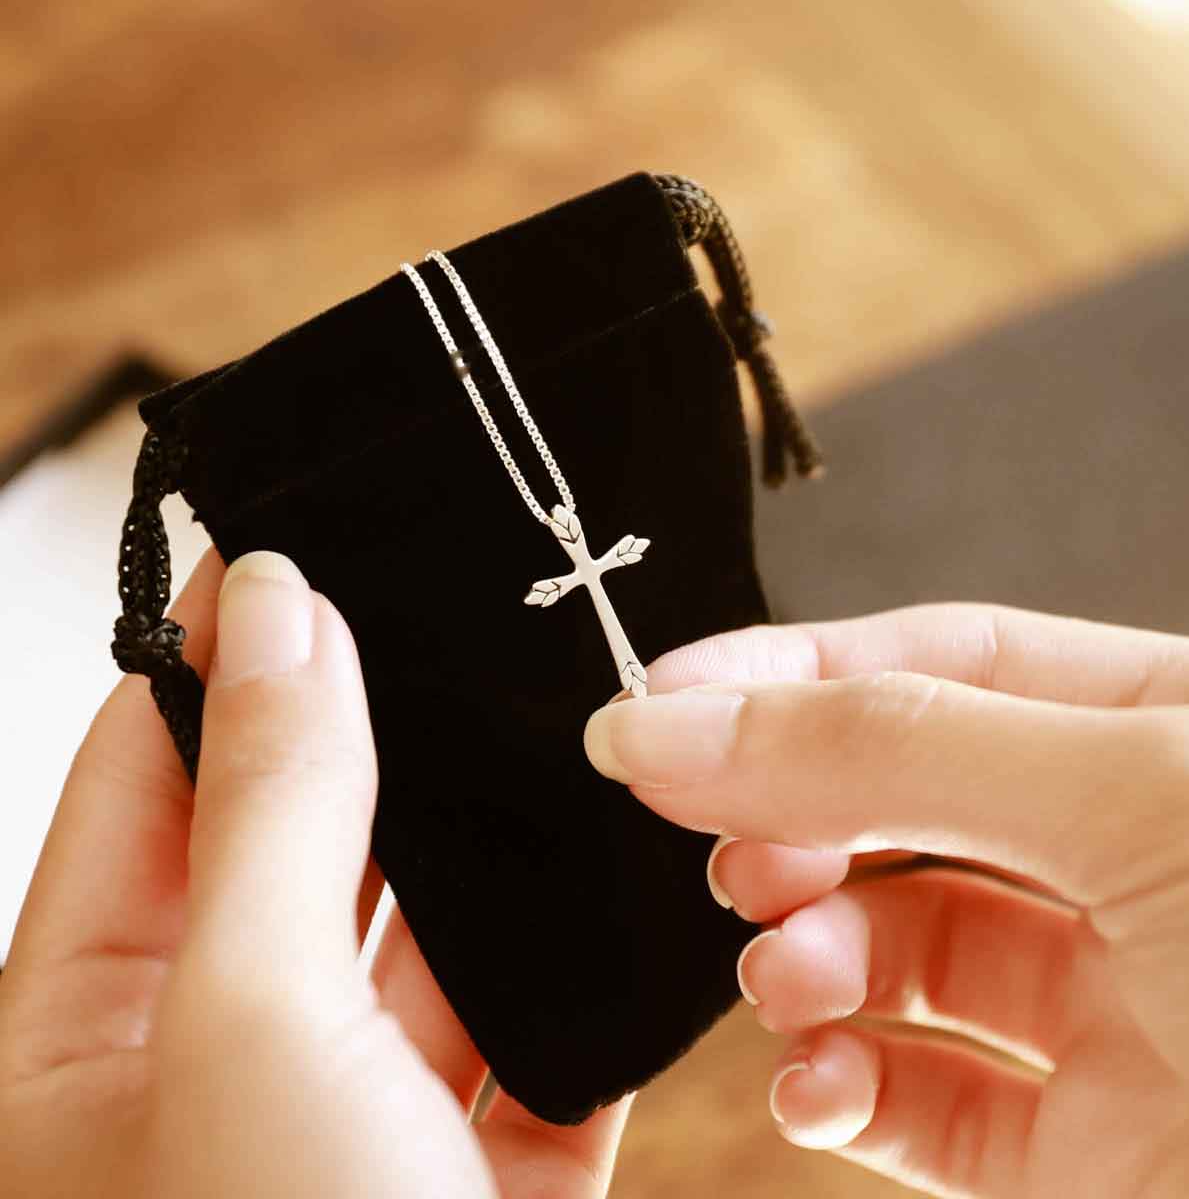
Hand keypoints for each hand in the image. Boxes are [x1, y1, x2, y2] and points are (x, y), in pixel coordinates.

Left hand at [0, 549, 627, 1198]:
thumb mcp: (254, 1021)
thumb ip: (269, 806)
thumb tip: (279, 612)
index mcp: (86, 1052)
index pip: (136, 792)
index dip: (204, 659)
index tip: (276, 546)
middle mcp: (222, 1077)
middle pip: (291, 853)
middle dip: (361, 739)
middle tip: (424, 609)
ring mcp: (363, 1120)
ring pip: (423, 938)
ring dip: (479, 849)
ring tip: (534, 718)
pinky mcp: (488, 1163)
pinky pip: (533, 1021)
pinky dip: (568, 952)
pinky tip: (605, 860)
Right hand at [584, 605, 1188, 1197]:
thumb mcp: (1138, 803)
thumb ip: (884, 750)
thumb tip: (665, 724)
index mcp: (1176, 738)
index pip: (942, 665)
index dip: (792, 676)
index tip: (656, 708)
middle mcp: (1137, 865)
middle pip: (901, 805)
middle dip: (793, 819)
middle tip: (725, 849)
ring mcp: (1113, 1014)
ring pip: (894, 951)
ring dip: (805, 957)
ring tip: (784, 974)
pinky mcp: (1084, 1158)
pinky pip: (916, 1103)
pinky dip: (837, 1085)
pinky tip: (815, 1081)